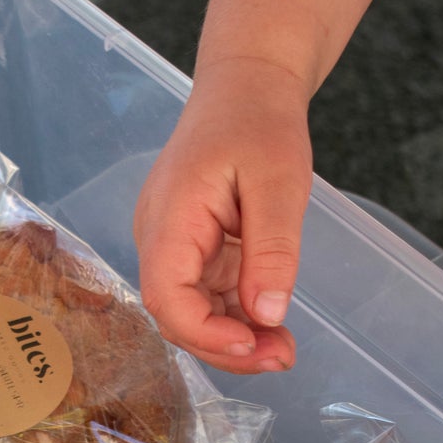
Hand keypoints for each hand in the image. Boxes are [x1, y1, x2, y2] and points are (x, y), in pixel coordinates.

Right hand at [134, 54, 309, 373]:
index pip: (166, 296)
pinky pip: (207, 297)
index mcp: (169, 218)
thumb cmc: (259, 121)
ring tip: (283, 348)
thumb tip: (267, 315)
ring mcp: (174, 247)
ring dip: (234, 339)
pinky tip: (272, 326)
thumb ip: (272, 249)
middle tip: (282, 357)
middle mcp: (159, 238)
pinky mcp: (193, 251)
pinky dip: (238, 318)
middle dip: (225, 347)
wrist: (247, 85)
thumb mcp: (279, 182)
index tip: (253, 343)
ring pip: (193, 313)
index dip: (205, 332)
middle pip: (177, 315)